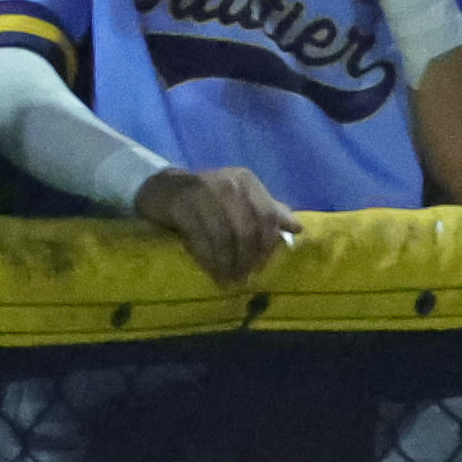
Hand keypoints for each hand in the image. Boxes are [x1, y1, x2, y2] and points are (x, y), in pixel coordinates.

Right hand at [133, 166, 298, 286]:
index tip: (261, 267)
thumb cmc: (209, 199)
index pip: (267, 217)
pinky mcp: (180, 205)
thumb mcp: (240, 200)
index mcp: (246, 181)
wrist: (164, 189)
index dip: (266, 246)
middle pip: (247, 229)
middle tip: (243, 278)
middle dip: (247, 258)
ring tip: (227, 280)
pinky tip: (211, 271)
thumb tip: (298, 228)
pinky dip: (208, 258)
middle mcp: (227, 183)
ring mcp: (202, 192)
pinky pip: (200, 238)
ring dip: (227, 263)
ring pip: (225, 236)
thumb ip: (268, 211)